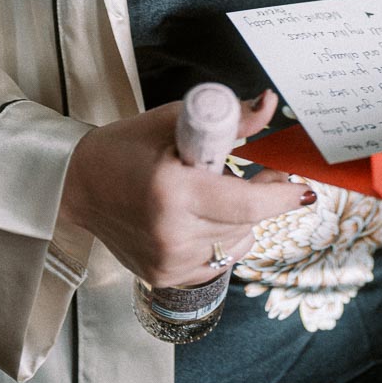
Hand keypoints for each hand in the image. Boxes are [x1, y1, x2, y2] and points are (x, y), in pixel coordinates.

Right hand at [54, 90, 311, 284]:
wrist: (79, 185)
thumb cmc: (128, 146)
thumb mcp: (175, 121)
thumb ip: (229, 117)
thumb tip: (268, 105)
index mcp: (173, 189)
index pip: (247, 203)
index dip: (281, 197)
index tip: (303, 188)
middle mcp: (171, 231)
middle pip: (246, 223)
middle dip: (266, 200)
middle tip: (266, 176)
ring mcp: (167, 261)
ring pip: (235, 244)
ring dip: (242, 220)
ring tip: (219, 192)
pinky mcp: (163, 277)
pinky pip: (215, 262)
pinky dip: (221, 239)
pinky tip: (204, 217)